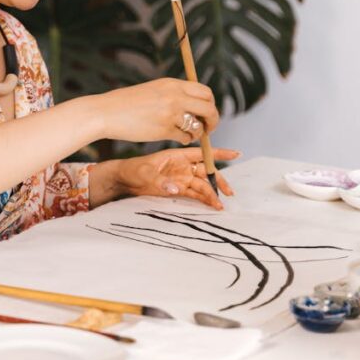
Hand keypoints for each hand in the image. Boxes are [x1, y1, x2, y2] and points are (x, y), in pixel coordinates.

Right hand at [94, 77, 218, 144]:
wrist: (106, 112)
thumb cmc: (126, 103)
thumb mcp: (153, 90)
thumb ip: (173, 94)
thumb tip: (192, 103)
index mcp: (172, 84)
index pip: (205, 91)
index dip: (210, 104)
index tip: (206, 112)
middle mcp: (175, 96)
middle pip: (209, 107)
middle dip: (213, 120)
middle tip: (207, 127)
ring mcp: (170, 113)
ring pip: (199, 124)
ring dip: (198, 132)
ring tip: (190, 134)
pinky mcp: (164, 129)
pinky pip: (185, 137)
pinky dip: (185, 139)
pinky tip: (178, 138)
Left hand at [116, 147, 239, 210]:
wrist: (123, 180)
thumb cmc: (132, 170)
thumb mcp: (145, 173)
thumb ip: (161, 181)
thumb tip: (177, 188)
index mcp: (177, 155)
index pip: (201, 153)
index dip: (218, 153)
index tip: (236, 154)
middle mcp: (182, 166)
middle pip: (205, 171)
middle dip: (218, 180)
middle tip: (229, 192)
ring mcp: (180, 177)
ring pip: (201, 185)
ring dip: (211, 194)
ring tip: (219, 206)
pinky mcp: (177, 189)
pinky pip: (194, 194)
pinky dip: (203, 199)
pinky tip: (211, 206)